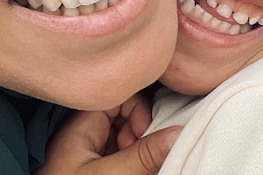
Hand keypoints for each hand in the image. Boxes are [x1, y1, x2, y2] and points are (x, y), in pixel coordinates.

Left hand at [36, 95, 181, 174]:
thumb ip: (141, 156)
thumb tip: (179, 132)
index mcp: (83, 123)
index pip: (119, 95)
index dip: (140, 110)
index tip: (146, 136)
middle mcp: (87, 133)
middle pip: (126, 116)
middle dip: (142, 134)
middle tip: (142, 157)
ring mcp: (91, 152)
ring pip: (126, 137)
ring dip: (139, 151)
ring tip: (138, 169)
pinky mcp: (96, 168)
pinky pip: (120, 154)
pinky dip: (132, 163)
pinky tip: (135, 172)